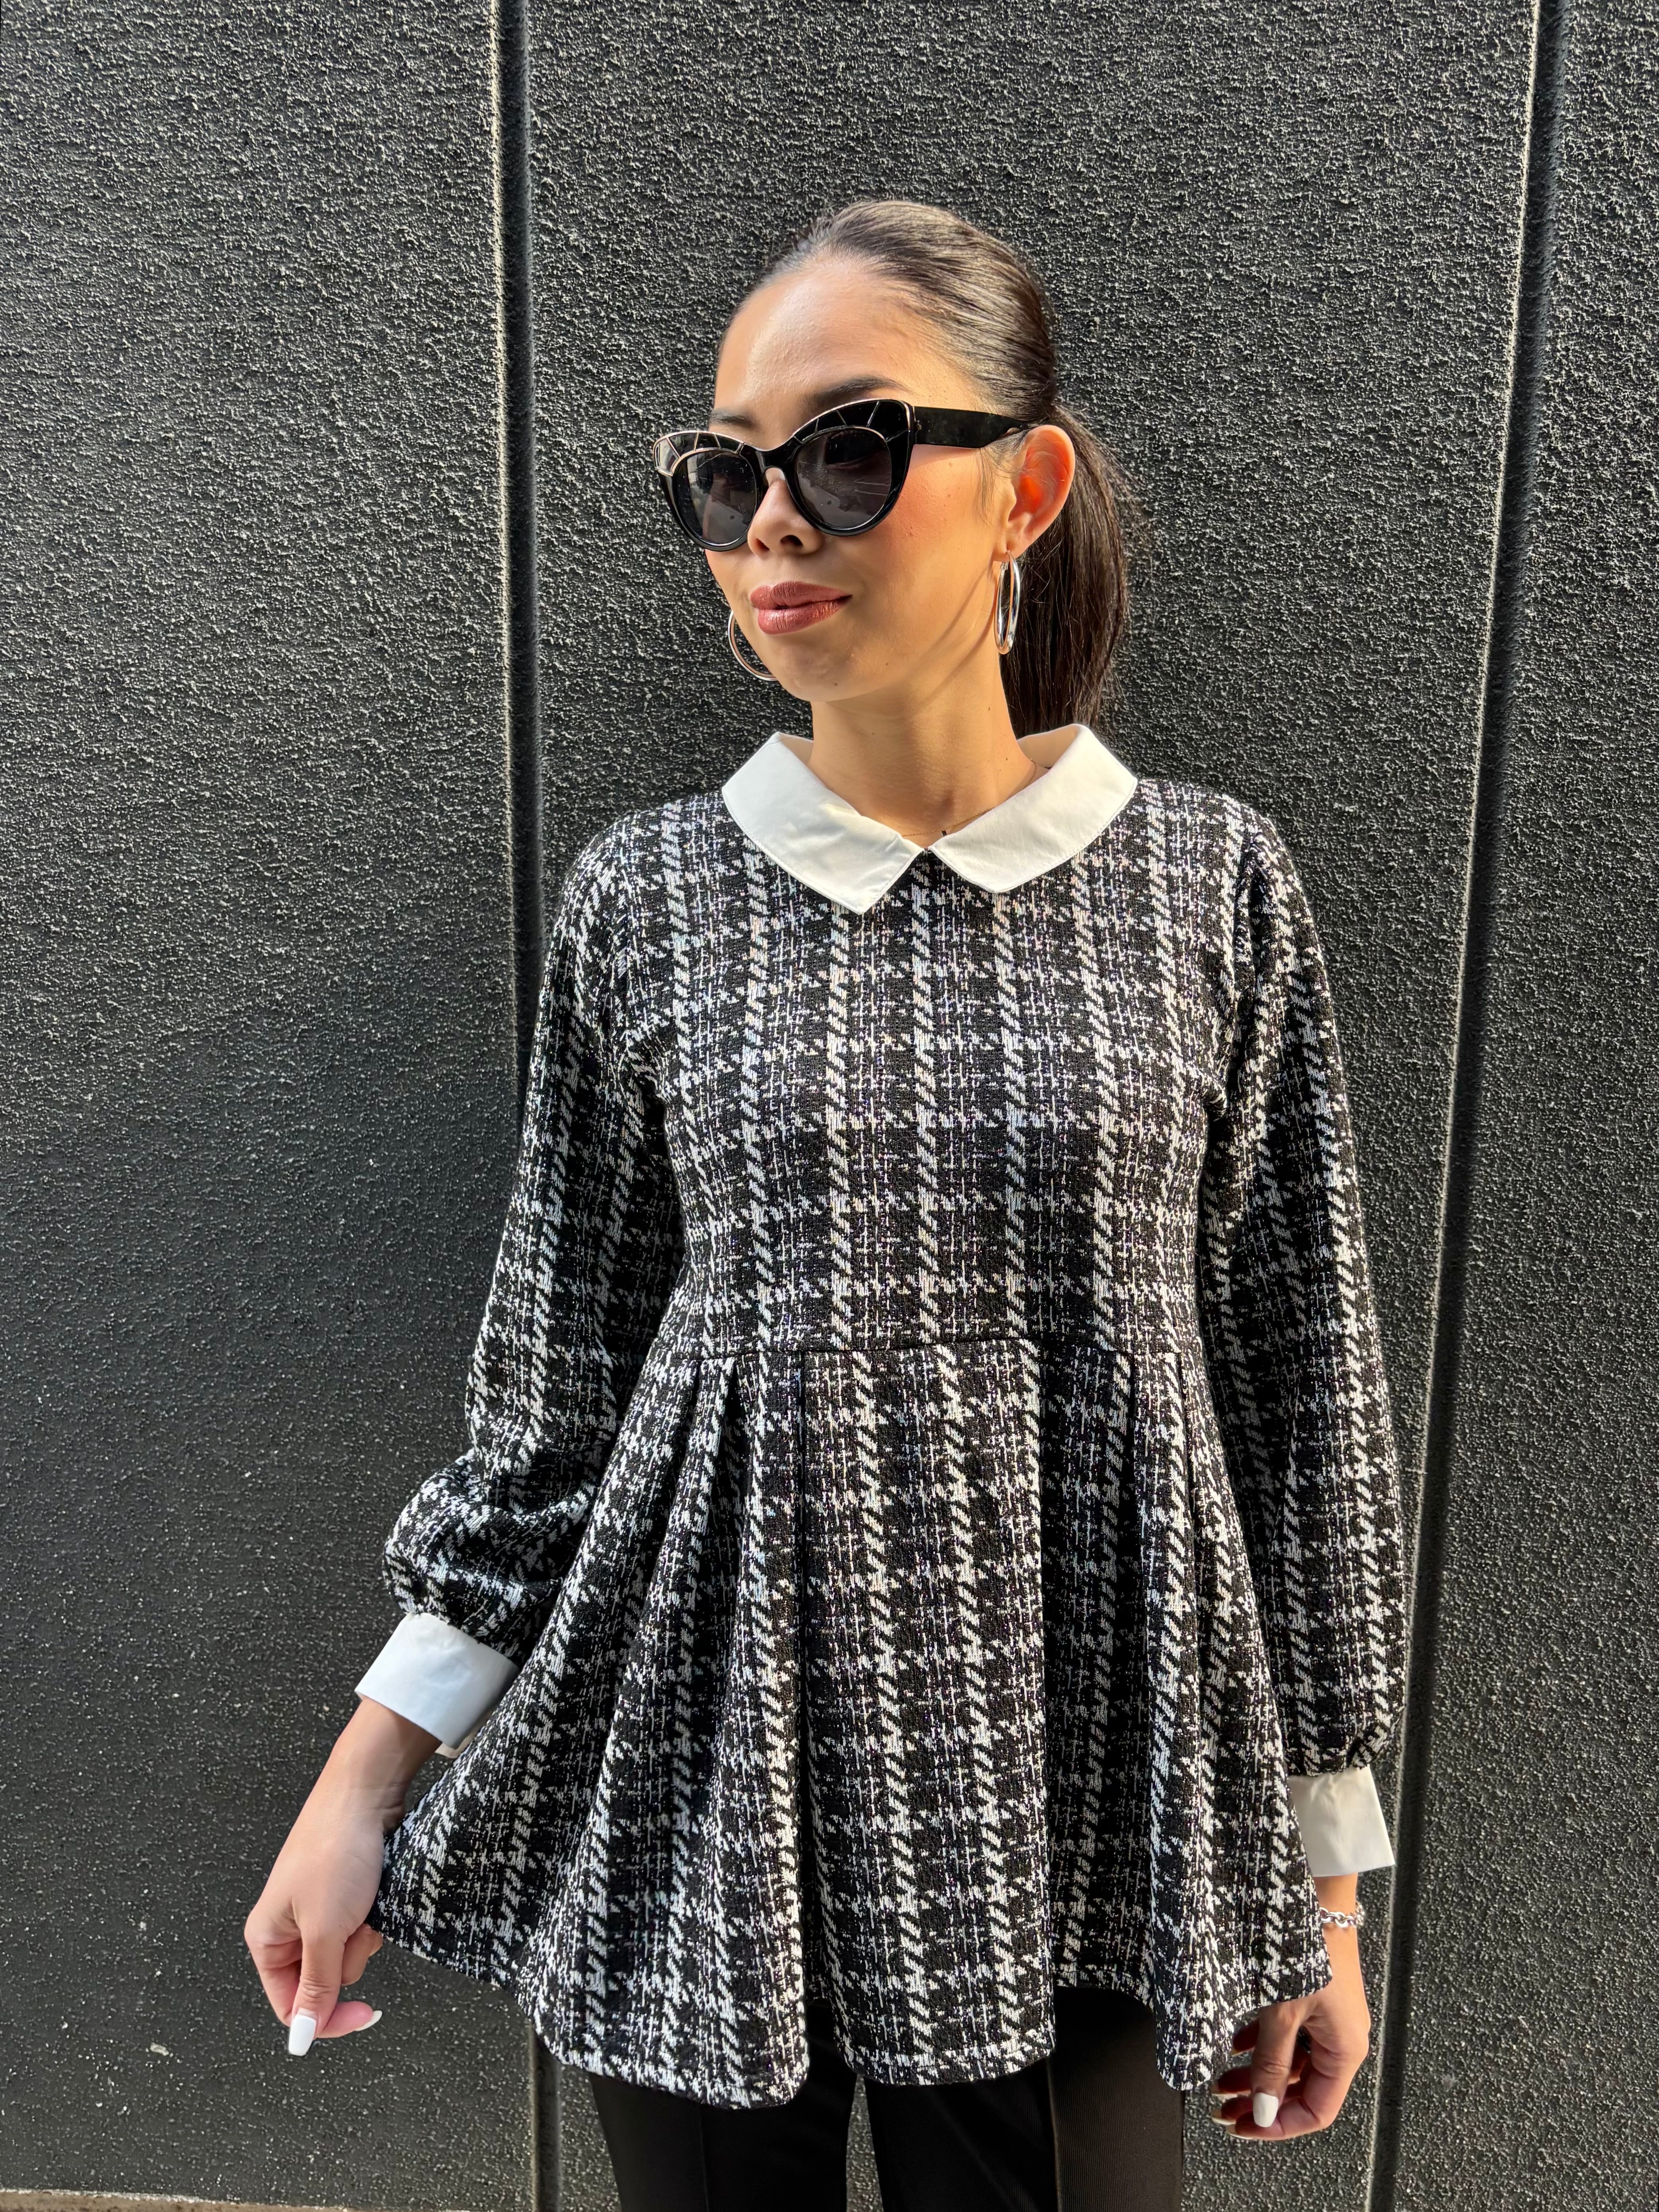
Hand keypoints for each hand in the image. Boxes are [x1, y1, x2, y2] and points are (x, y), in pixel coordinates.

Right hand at [243, 1698, 437, 2054]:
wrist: (366, 1794)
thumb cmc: (335, 1852)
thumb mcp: (324, 1928)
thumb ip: (315, 1985)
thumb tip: (301, 2037)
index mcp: (267, 1940)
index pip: (292, 2006)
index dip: (327, 2019)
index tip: (366, 2015)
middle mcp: (289, 1930)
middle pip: (324, 1982)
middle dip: (348, 1959)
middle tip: (355, 1925)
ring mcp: (319, 1913)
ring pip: (349, 1956)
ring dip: (364, 1936)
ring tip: (364, 1900)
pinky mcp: (347, 1899)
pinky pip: (364, 1931)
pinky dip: (374, 1918)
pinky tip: (375, 1892)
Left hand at [1210, 1879, 1372, 2140]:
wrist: (1314, 1890)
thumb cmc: (1306, 1944)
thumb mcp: (1283, 2011)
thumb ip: (1271, 2063)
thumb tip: (1263, 2112)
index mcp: (1345, 2050)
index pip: (1315, 2111)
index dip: (1278, 2126)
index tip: (1242, 2127)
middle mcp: (1339, 2038)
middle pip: (1301, 2089)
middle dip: (1261, 2103)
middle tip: (1223, 2110)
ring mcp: (1325, 2017)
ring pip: (1290, 2061)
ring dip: (1256, 2075)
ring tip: (1219, 2083)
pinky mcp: (1311, 1996)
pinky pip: (1287, 2034)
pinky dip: (1259, 2044)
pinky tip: (1231, 2045)